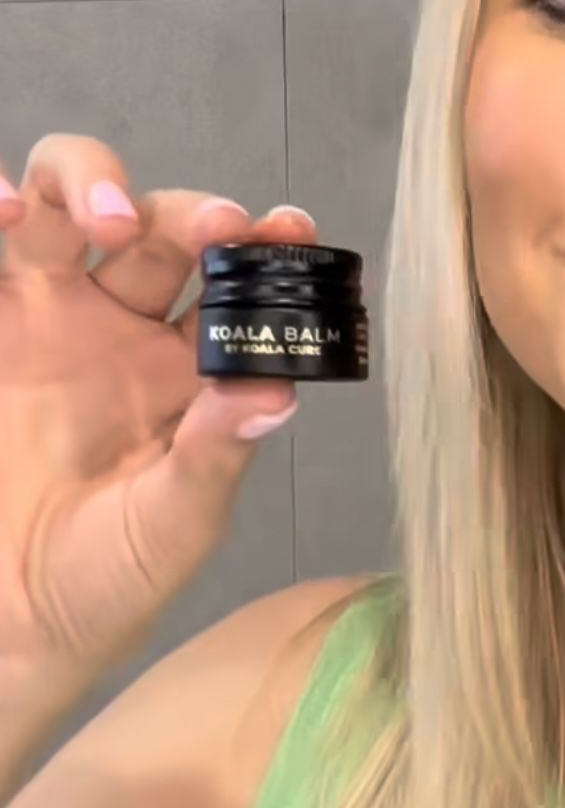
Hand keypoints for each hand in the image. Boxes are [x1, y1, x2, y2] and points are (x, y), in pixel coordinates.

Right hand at [0, 132, 316, 682]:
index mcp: (185, 370)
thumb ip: (214, 454)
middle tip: (215, 228)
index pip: (235, 288)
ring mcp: (45, 318)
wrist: (7, 625)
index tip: (292, 228)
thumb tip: (277, 391)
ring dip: (92, 182)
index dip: (266, 248)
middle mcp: (119, 327)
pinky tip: (4, 204)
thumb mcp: (172, 525)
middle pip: (160, 228)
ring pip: (66, 205)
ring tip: (109, 216)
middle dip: (191, 212)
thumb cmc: (100, 582)